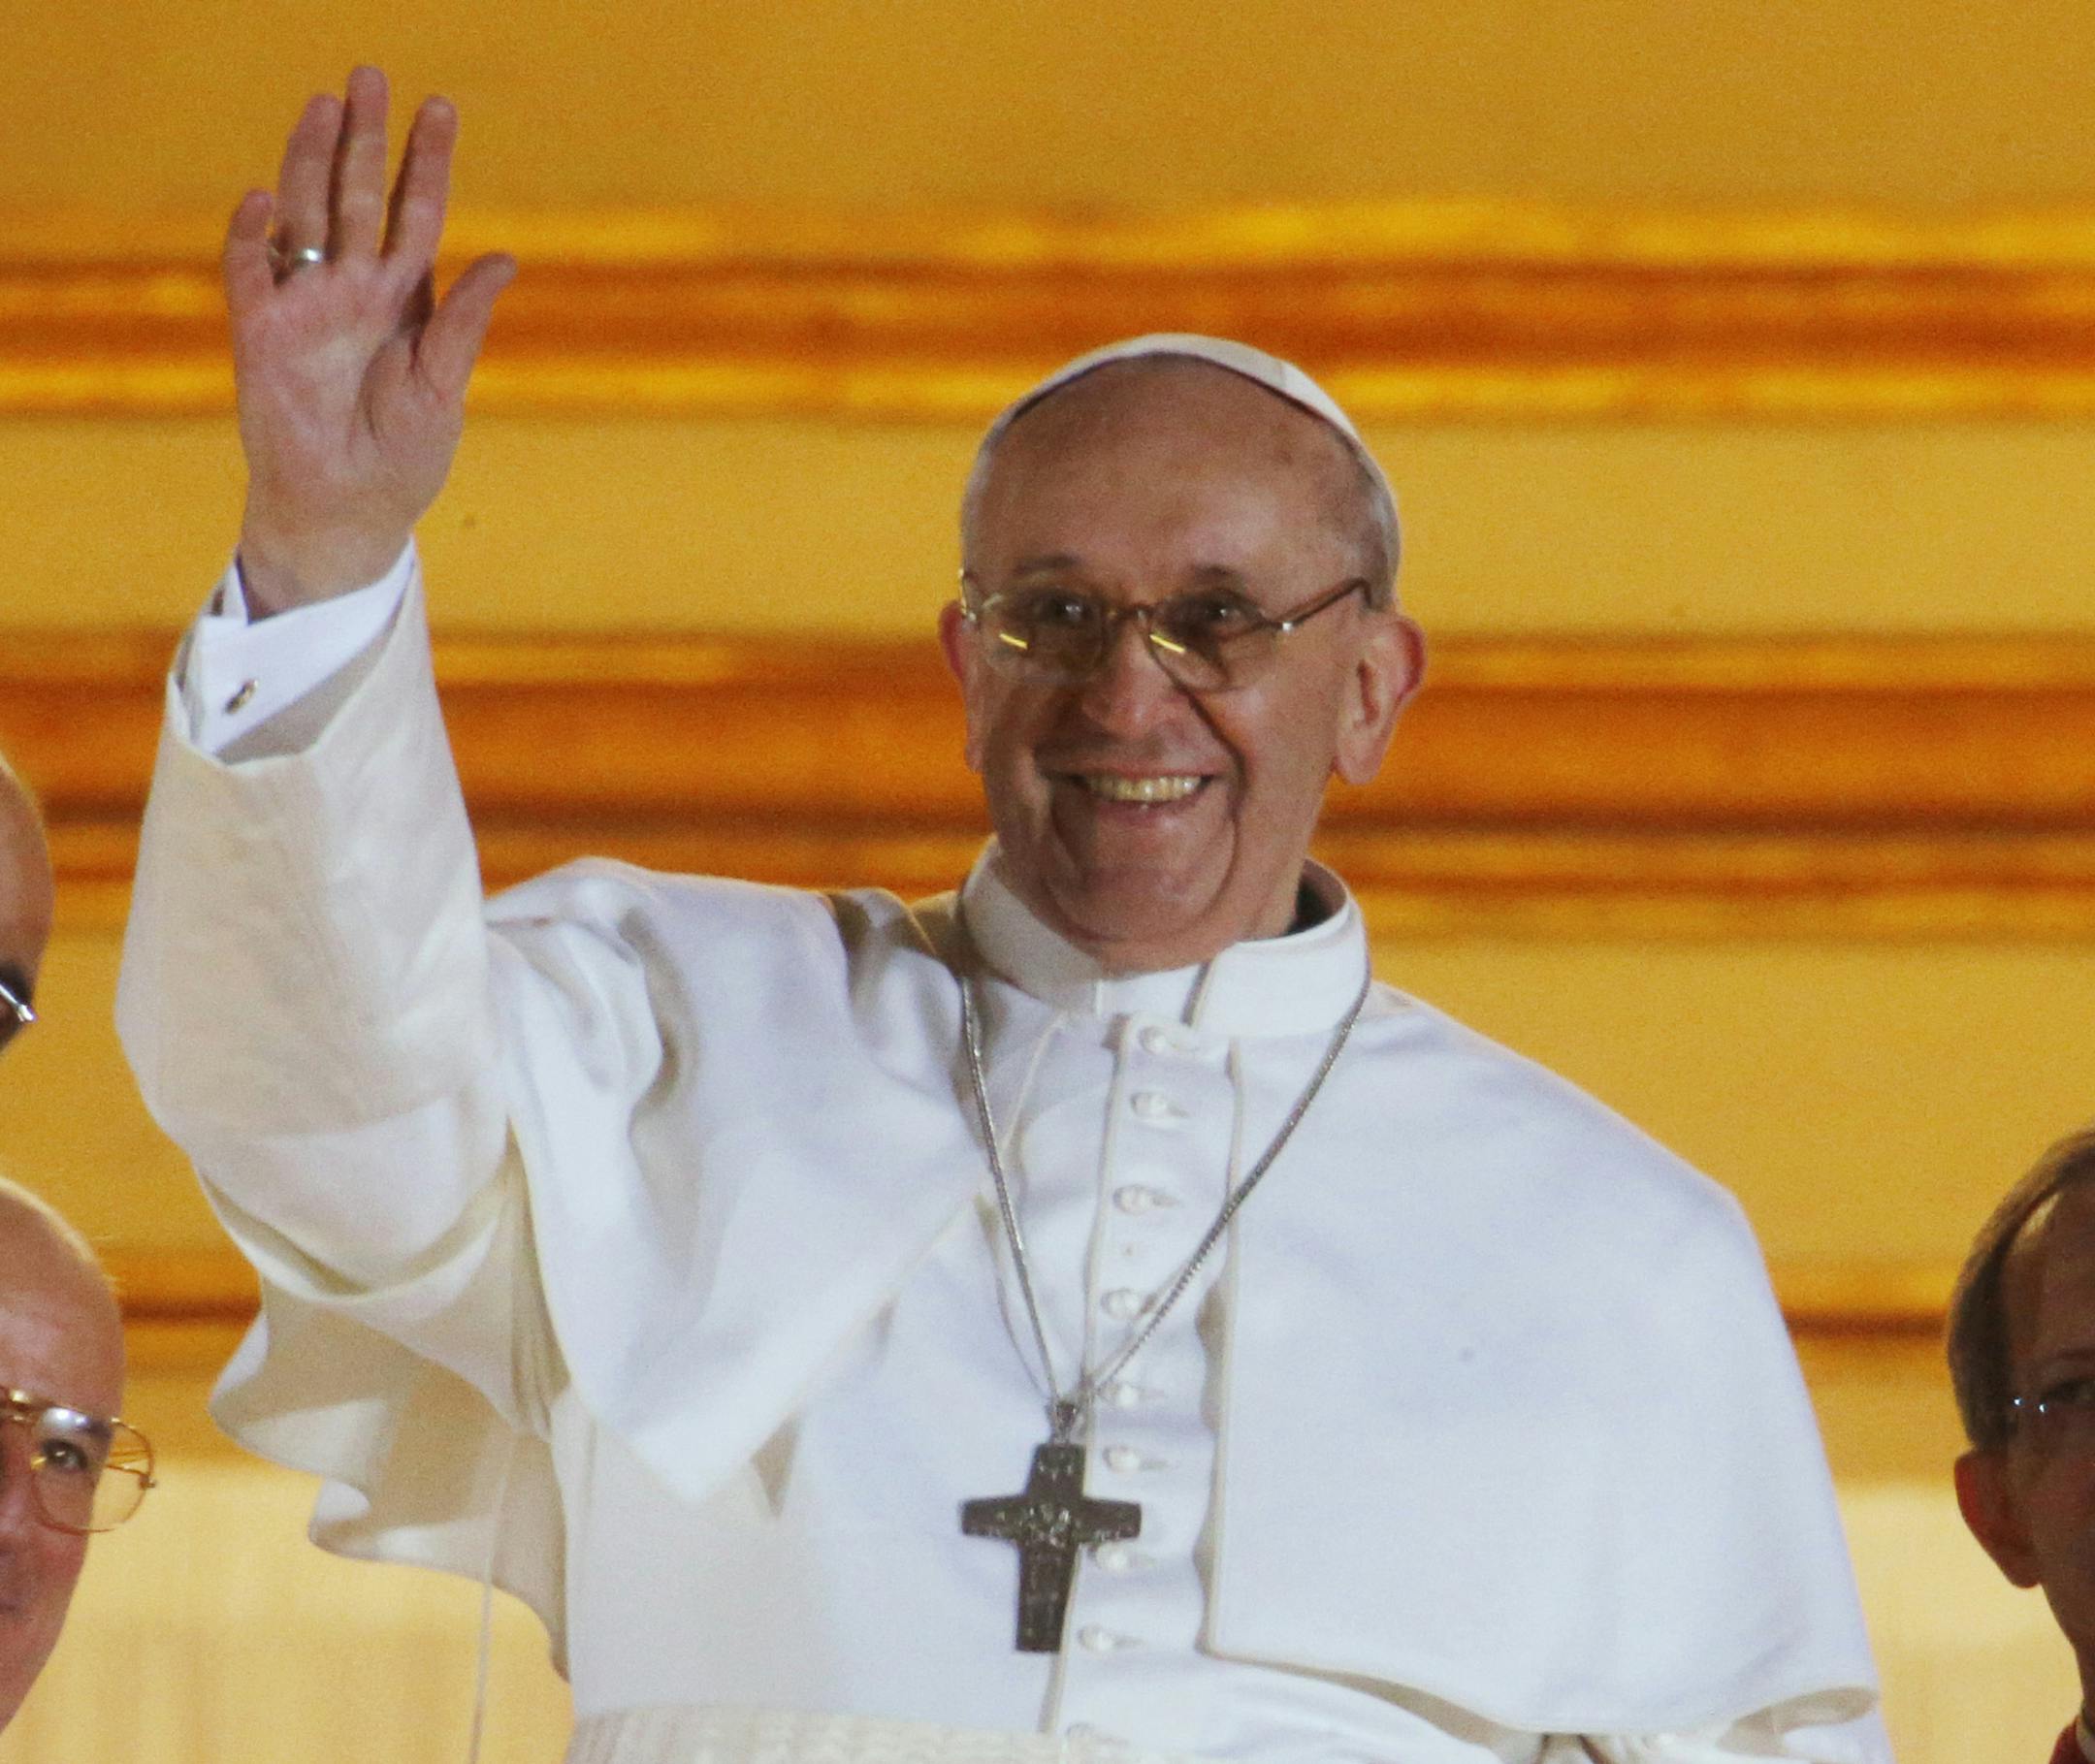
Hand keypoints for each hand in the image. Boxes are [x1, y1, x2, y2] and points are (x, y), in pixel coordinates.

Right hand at [227, 66, 514, 613]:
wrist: (351, 510)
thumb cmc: (404, 456)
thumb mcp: (445, 387)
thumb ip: (465, 323)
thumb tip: (504, 258)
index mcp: (406, 299)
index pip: (417, 213)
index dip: (426, 162)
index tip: (440, 108)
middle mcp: (354, 288)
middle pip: (358, 196)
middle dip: (366, 138)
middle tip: (371, 77)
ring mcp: (306, 306)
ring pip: (306, 215)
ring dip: (311, 162)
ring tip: (324, 105)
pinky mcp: (261, 333)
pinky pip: (251, 272)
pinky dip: (255, 236)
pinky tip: (267, 198)